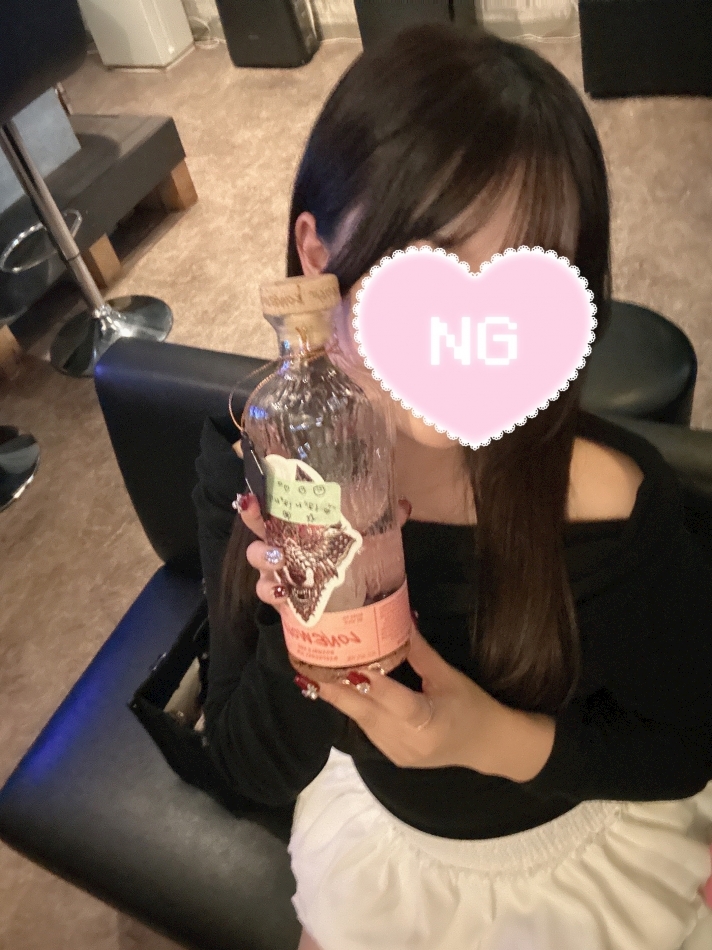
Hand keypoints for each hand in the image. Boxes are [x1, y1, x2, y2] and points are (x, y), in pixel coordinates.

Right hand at [234, 488, 412, 615]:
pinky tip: (282, 592)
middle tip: (254, 509)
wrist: (354, 603)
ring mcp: (279, 571)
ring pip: (257, 559)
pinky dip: (271, 592)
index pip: (277, 501)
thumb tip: (404, 505)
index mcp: (301, 523)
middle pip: (258, 525)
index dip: (265, 488)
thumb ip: (384, 520)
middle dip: (252, 516)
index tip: (258, 478)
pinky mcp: (282, 597)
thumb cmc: (352, 560)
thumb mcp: (369, 536)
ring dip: (263, 556)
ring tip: (279, 558)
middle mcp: (285, 543)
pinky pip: (267, 593)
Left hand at [316, 621, 506, 772]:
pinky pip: (367, 728)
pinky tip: (337, 689)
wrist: (488, 746)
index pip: (393, 700)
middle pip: (365, 712)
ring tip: (315, 672)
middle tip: (308, 667)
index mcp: (428, 722)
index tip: (344, 664)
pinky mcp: (391, 756)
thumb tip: (398, 617)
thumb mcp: (448, 676)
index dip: (369, 682)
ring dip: (339, 697)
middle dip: (335, 690)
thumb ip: (419, 651)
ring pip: (361, 721)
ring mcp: (397, 753)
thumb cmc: (472, 706)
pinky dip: (354, 708)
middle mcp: (408, 742)